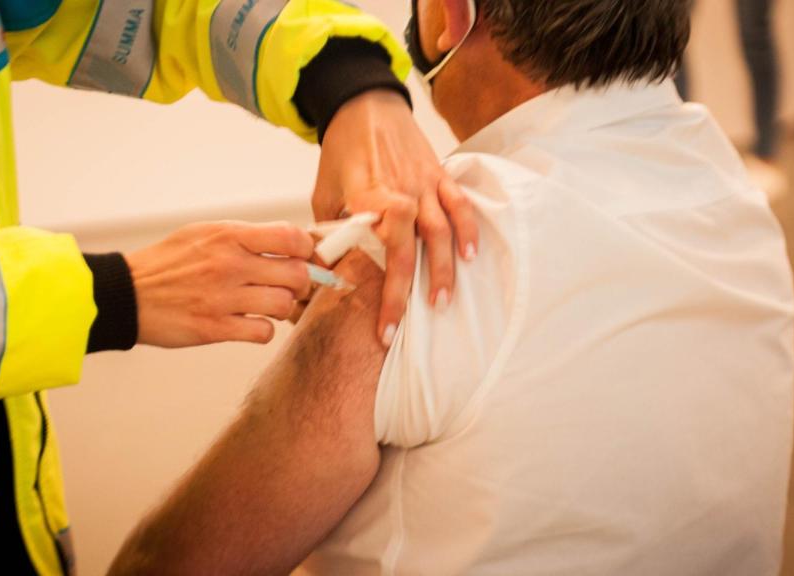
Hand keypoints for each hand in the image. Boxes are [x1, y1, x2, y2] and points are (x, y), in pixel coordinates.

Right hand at [125, 221, 313, 347]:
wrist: (126, 294)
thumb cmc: (168, 263)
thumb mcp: (204, 234)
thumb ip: (245, 238)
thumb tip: (289, 243)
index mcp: (229, 236)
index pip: (291, 237)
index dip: (306, 250)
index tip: (302, 258)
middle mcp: (229, 264)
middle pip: (296, 274)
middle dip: (300, 283)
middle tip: (288, 288)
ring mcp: (222, 297)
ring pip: (283, 304)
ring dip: (282, 308)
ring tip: (266, 306)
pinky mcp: (214, 327)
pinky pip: (262, 332)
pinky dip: (262, 331)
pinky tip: (249, 324)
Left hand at [313, 89, 477, 345]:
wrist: (363, 104)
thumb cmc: (341, 153)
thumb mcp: (324, 192)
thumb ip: (330, 231)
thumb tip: (328, 273)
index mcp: (367, 198)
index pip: (379, 251)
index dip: (383, 292)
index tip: (382, 326)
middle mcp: (399, 192)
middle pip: (411, 249)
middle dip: (408, 293)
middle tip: (403, 330)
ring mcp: (423, 183)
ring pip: (441, 231)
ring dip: (443, 269)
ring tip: (442, 303)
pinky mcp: (439, 174)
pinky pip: (459, 203)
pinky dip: (468, 229)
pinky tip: (470, 256)